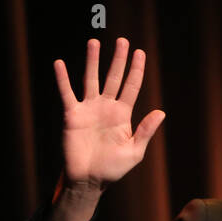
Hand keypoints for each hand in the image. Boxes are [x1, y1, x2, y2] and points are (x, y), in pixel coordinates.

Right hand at [53, 37, 164, 192]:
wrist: (89, 179)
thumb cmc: (113, 168)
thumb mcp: (134, 151)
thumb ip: (145, 131)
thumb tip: (161, 112)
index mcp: (123, 115)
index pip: (131, 87)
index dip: (136, 70)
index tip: (140, 53)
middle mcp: (106, 107)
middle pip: (113, 78)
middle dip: (118, 60)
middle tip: (122, 41)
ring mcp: (89, 109)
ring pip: (90, 79)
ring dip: (93, 61)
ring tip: (95, 42)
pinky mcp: (72, 115)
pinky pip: (67, 93)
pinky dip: (62, 79)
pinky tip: (60, 64)